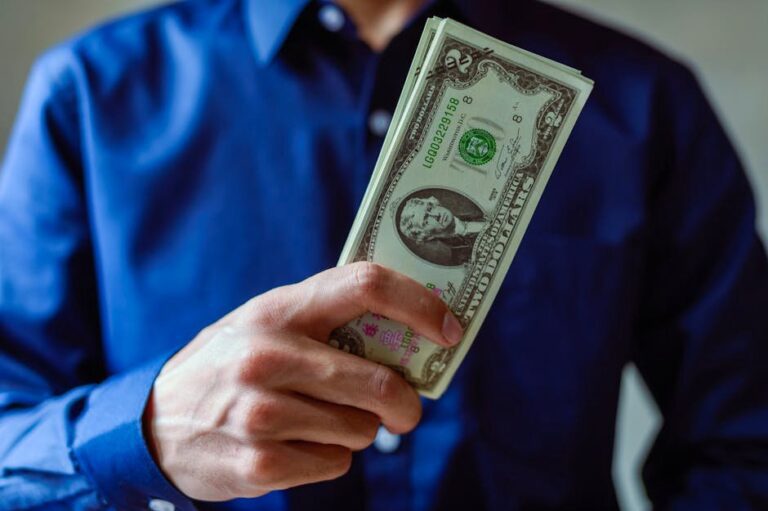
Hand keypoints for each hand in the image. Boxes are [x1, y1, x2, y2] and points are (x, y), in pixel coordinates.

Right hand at [142, 262, 462, 500]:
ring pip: (360, 430)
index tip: (449, 329)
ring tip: (314, 420)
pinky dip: (329, 458)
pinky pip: (336, 464)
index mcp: (278, 310)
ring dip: (355, 430)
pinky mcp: (259, 463)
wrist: (154, 424)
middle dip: (405, 403)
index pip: (365, 285)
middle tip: (406, 411)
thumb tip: (409, 331)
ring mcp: (260, 412)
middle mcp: (267, 356)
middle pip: (377, 381)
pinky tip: (294, 445)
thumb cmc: (230, 364)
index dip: (419, 304)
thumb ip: (326, 319)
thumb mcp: (265, 324)